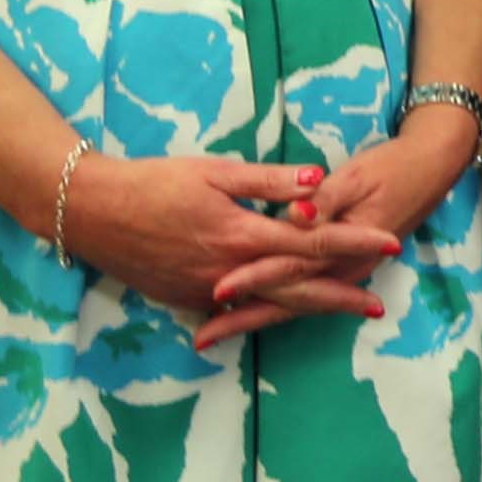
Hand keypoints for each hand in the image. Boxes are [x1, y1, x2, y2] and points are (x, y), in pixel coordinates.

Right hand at [60, 152, 397, 343]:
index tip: (390, 242)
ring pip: (268, 303)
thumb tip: (318, 179)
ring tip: (343, 309)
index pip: (311, 242)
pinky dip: (265, 308)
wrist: (90, 212)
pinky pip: (235, 307)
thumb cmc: (153, 182)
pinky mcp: (186, 299)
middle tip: (377, 303)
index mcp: (240, 236)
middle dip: (340, 296)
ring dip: (308, 306)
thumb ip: (268, 181)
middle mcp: (227, 272)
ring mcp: (205, 291)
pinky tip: (288, 309)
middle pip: (297, 288)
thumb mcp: (214, 172)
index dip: (354, 242)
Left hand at [196, 108, 479, 350]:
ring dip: (252, 320)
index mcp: (348, 245)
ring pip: (293, 304)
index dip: (255, 277)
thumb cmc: (394, 168)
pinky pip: (303, 296)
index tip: (217, 290)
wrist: (433, 168)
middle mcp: (347, 268)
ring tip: (211, 334)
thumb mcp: (359, 177)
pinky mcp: (342, 268)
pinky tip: (244, 313)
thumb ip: (325, 197)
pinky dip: (272, 307)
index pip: (293, 266)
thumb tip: (295, 213)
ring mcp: (346, 272)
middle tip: (202, 336)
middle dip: (244, 318)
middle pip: (288, 299)